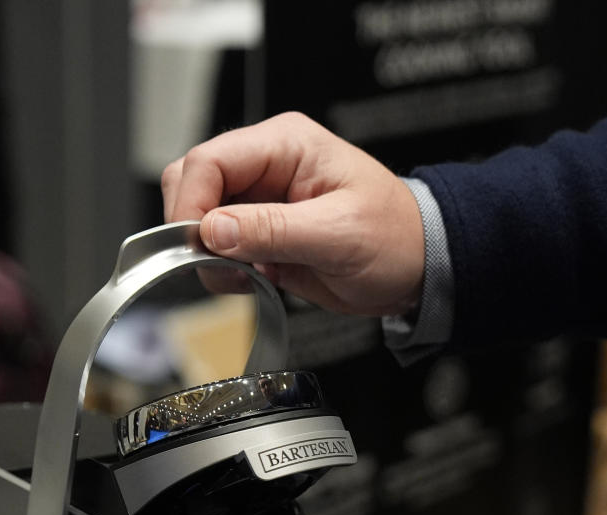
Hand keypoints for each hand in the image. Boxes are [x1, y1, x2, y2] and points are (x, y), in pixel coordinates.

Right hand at [161, 112, 424, 315]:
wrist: (415, 267)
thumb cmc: (394, 238)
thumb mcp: (337, 234)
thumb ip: (271, 230)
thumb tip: (213, 230)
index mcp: (285, 144)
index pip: (209, 160)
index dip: (192, 204)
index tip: (198, 245)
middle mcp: (265, 167)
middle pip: (191, 182)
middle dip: (193, 228)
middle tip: (219, 264)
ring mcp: (259, 200)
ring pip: (198, 217)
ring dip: (208, 253)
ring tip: (247, 274)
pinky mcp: (259, 233)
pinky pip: (217, 247)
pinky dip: (223, 269)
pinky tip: (255, 278)